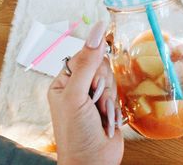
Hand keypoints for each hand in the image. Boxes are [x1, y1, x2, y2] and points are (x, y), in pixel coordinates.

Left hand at [48, 21, 123, 164]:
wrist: (92, 163)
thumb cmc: (76, 134)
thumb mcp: (76, 95)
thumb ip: (87, 63)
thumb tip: (96, 31)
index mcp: (64, 82)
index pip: (84, 56)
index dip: (93, 66)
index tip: (94, 83)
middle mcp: (79, 87)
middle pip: (100, 67)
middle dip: (101, 87)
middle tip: (94, 103)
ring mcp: (94, 97)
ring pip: (111, 80)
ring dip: (108, 100)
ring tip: (100, 115)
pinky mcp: (108, 106)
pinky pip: (118, 93)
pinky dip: (115, 108)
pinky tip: (108, 121)